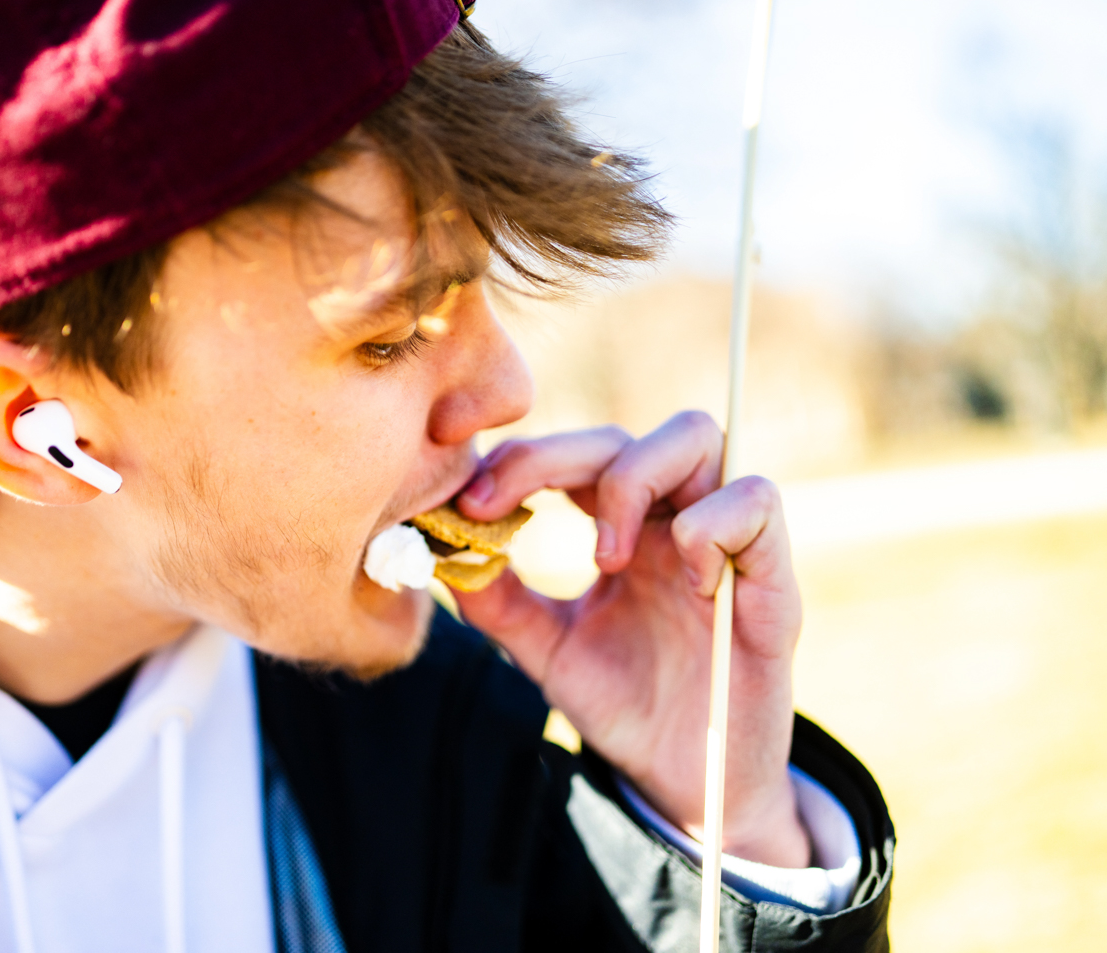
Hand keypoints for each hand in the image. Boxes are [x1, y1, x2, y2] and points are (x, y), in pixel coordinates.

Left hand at [454, 412, 809, 867]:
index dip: (523, 458)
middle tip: (505, 511)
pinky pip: (756, 501)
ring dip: (632, 482)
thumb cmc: (626, 707)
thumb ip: (498, 600)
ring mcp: (726, 541)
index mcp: (626, 526)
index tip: (469, 501)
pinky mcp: (772, 578)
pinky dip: (709, 526)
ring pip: (695, 437)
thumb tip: (444, 549)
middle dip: (554, 457)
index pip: (578, 452)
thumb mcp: (547, 651)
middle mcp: (675, 518)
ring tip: (607, 561)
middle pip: (627, 433)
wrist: (686, 783)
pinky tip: (685, 584)